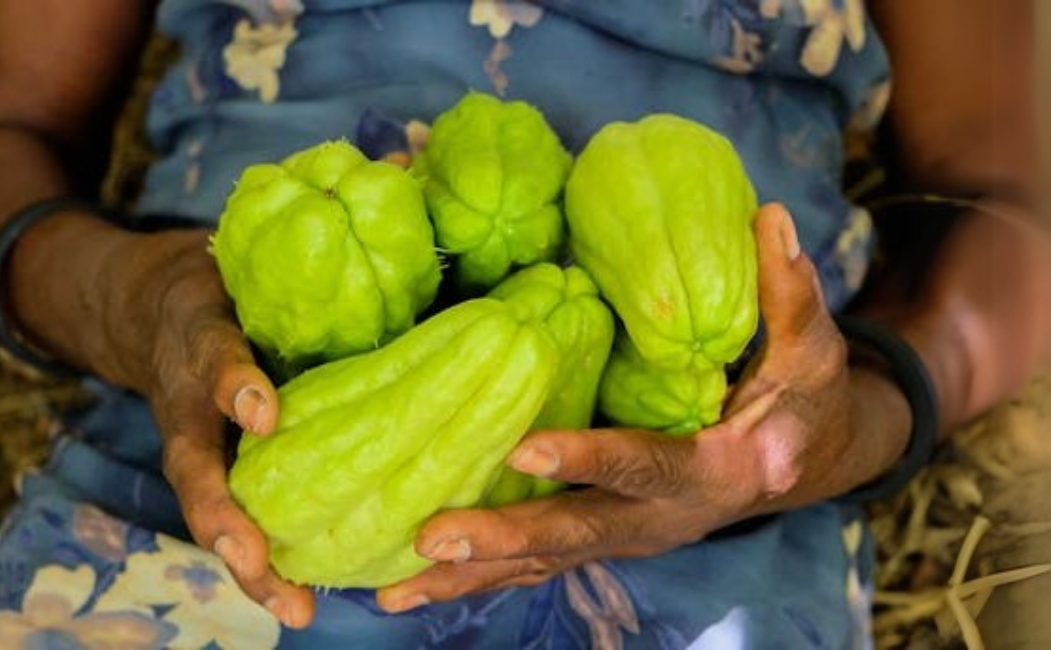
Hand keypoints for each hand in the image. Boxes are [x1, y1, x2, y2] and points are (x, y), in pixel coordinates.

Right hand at [91, 229, 316, 627]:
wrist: (141, 310)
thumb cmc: (214, 276)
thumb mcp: (245, 241)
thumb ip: (309, 217)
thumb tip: (395, 161)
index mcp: (199, 339)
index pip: (211, 361)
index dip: (233, 388)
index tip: (263, 411)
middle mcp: (187, 403)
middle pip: (193, 469)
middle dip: (225, 516)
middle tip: (259, 559)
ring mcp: (195, 445)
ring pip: (210, 510)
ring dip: (247, 562)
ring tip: (293, 609)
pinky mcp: (212, 469)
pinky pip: (235, 518)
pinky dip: (263, 560)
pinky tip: (305, 598)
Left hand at [376, 203, 912, 612]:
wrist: (802, 464)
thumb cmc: (804, 401)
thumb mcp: (811, 353)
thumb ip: (789, 296)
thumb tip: (767, 217)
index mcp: (714, 473)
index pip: (647, 466)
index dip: (591, 460)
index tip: (525, 450)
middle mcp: (661, 520)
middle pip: (576, 535)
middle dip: (503, 540)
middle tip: (430, 537)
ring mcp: (626, 536)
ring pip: (544, 564)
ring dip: (469, 577)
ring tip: (392, 589)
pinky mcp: (600, 534)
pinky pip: (535, 564)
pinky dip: (476, 577)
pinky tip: (411, 584)